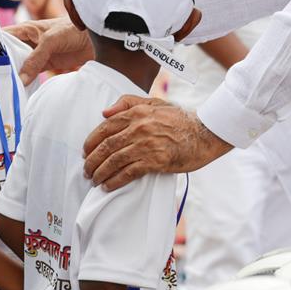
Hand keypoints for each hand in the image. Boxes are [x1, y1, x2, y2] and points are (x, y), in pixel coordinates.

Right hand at [6, 17, 92, 84]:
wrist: (96, 38)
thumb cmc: (73, 30)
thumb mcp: (50, 41)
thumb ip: (35, 59)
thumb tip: (20, 79)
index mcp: (26, 29)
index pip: (3, 37)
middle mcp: (29, 40)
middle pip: (9, 53)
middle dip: (1, 64)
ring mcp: (38, 53)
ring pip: (20, 64)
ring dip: (14, 74)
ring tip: (1, 86)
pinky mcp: (48, 64)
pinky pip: (32, 73)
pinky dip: (26, 80)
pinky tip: (19, 89)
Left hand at [83, 95, 231, 189]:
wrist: (205, 134)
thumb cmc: (181, 119)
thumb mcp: (155, 103)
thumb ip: (129, 103)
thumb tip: (105, 112)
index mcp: (137, 113)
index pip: (105, 127)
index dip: (91, 141)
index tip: (85, 151)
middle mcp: (139, 128)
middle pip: (106, 146)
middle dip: (92, 160)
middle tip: (87, 170)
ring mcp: (146, 145)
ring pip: (114, 160)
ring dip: (101, 172)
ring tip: (95, 180)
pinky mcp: (155, 161)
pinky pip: (128, 172)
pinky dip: (115, 181)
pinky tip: (108, 186)